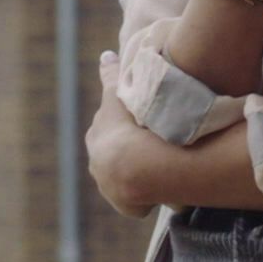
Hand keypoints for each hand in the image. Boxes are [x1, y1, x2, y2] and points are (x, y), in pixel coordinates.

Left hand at [86, 51, 153, 217]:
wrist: (135, 166)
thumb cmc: (127, 125)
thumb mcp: (118, 95)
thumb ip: (111, 75)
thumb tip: (105, 55)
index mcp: (96, 139)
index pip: (108, 131)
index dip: (124, 127)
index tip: (139, 124)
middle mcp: (99, 165)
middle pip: (116, 156)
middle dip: (130, 151)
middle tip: (154, 143)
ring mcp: (112, 188)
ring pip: (127, 178)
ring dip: (142, 173)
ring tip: (164, 164)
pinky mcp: (128, 206)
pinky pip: (140, 201)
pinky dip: (150, 195)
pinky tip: (166, 187)